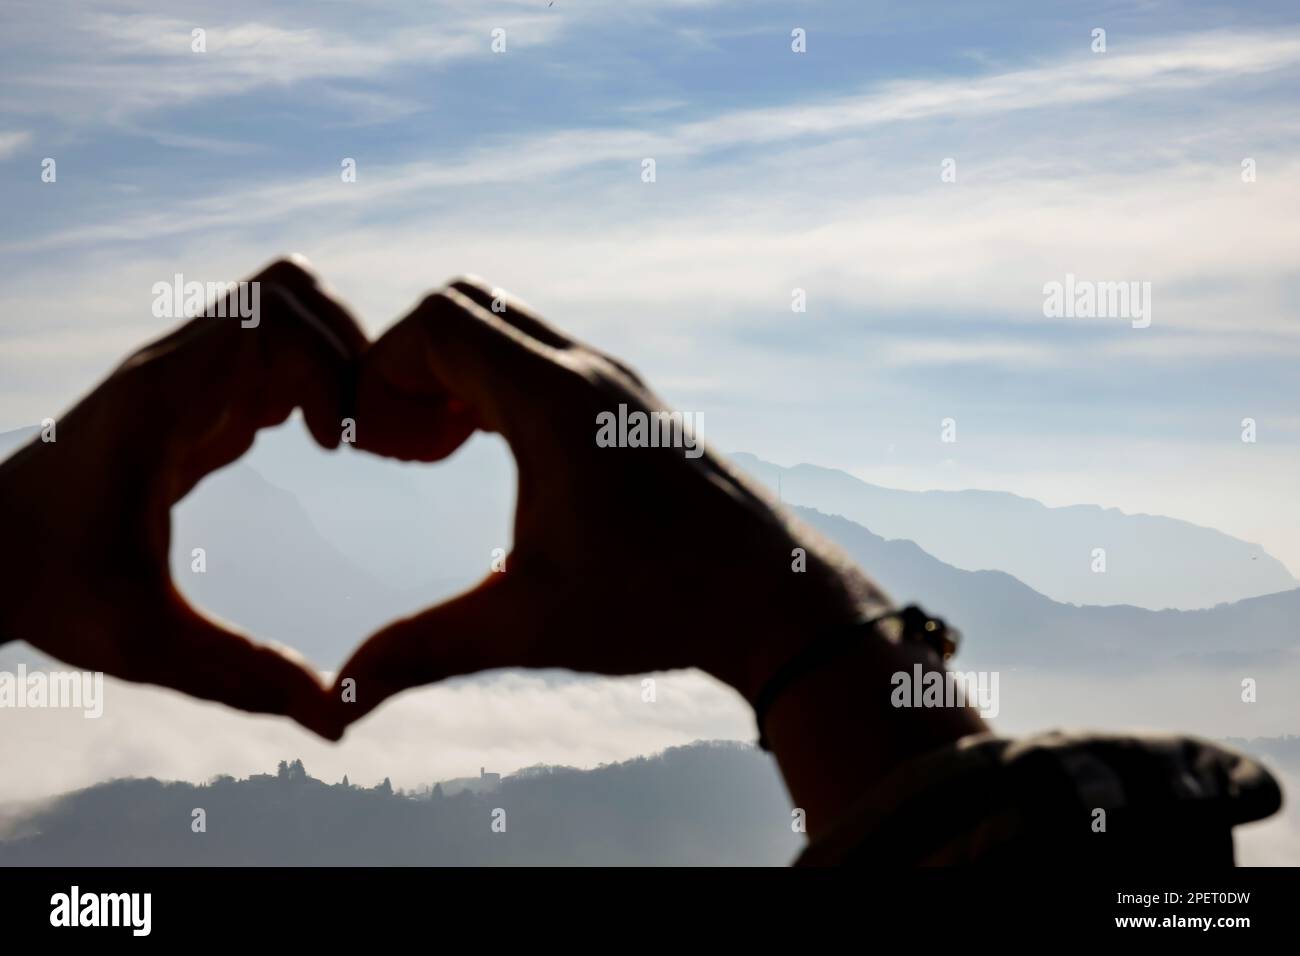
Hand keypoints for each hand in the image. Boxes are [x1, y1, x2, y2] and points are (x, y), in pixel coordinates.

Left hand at [0, 258, 364, 737]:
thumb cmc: (51, 593)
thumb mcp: (147, 645)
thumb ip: (245, 677)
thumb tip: (335, 720)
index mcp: (163, 404)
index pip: (274, 322)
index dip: (333, 373)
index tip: (340, 449)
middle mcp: (177, 370)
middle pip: (289, 290)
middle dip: (349, 345)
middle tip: (364, 425)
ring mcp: (186, 375)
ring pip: (284, 306)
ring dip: (335, 356)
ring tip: (351, 432)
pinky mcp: (194, 396)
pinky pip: (272, 350)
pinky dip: (314, 379)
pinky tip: (321, 446)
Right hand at [333, 278, 889, 725]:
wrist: (777, 598)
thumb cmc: (661, 608)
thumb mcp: (528, 628)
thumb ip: (422, 649)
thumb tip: (336, 702)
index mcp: (554, 403)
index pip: (435, 322)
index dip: (380, 372)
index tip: (374, 451)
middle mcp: (587, 371)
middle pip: (464, 305)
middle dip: (410, 364)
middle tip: (404, 448)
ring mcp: (614, 379)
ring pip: (505, 325)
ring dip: (456, 372)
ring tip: (441, 454)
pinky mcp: (630, 400)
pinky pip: (540, 353)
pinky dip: (496, 381)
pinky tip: (495, 453)